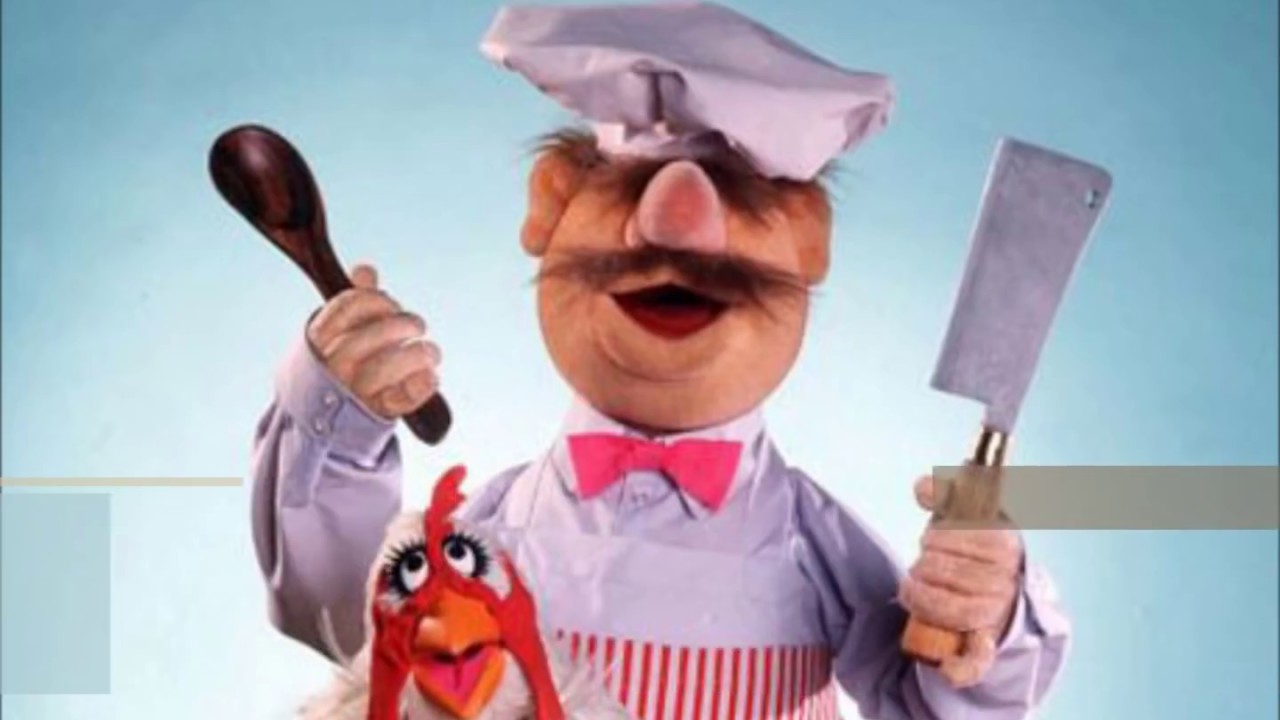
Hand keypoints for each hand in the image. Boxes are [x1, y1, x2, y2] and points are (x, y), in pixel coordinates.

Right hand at [306, 263, 440, 419]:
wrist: (325, 421)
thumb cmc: (337, 367)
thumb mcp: (338, 335)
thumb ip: (354, 303)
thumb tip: (365, 270)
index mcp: (318, 342)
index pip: (347, 308)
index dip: (376, 300)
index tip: (392, 305)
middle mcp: (332, 367)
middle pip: (369, 336)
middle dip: (401, 324)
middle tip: (418, 324)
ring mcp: (353, 393)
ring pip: (384, 368)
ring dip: (416, 353)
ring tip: (430, 350)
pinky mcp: (376, 414)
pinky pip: (401, 399)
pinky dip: (422, 385)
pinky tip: (431, 376)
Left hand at [899, 475, 1021, 686]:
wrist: (1007, 596)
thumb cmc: (979, 551)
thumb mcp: (969, 516)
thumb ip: (947, 494)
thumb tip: (921, 487)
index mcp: (1003, 544)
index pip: (955, 538)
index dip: (936, 538)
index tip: (932, 539)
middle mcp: (1004, 580)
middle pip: (942, 570)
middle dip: (924, 566)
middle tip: (925, 567)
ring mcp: (996, 615)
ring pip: (946, 607)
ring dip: (921, 597)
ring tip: (915, 588)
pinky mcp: (986, 647)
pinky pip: (976, 660)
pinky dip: (960, 667)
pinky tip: (945, 667)